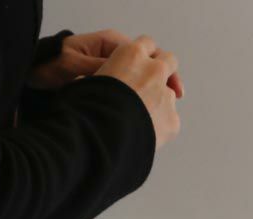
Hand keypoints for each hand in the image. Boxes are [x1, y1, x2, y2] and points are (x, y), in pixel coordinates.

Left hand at [27, 28, 183, 100]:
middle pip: (146, 67)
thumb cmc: (50, 65)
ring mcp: (108, 71)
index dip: (161, 69)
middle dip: (161, 82)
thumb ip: (97, 70)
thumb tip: (120, 78)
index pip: (146, 53)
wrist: (33, 73)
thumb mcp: (74, 66)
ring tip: (159, 111)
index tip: (170, 87)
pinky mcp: (101, 87)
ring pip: (135, 82)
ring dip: (147, 94)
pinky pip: (122, 93)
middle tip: (174, 99)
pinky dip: (131, 102)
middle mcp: (112, 56)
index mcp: (110, 45)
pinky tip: (137, 115)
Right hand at [93, 34, 182, 148]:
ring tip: (135, 121)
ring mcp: (166, 96)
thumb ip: (93, 79)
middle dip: (159, 73)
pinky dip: (157, 128)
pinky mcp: (171, 121)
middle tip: (144, 89)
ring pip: (168, 95)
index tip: (137, 65)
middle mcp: (154, 70)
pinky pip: (168, 122)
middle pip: (168, 61)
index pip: (146, 44)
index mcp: (131, 56)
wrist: (98, 142)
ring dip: (157, 103)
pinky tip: (139, 136)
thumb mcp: (82, 86)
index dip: (141, 55)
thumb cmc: (85, 113)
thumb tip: (81, 81)